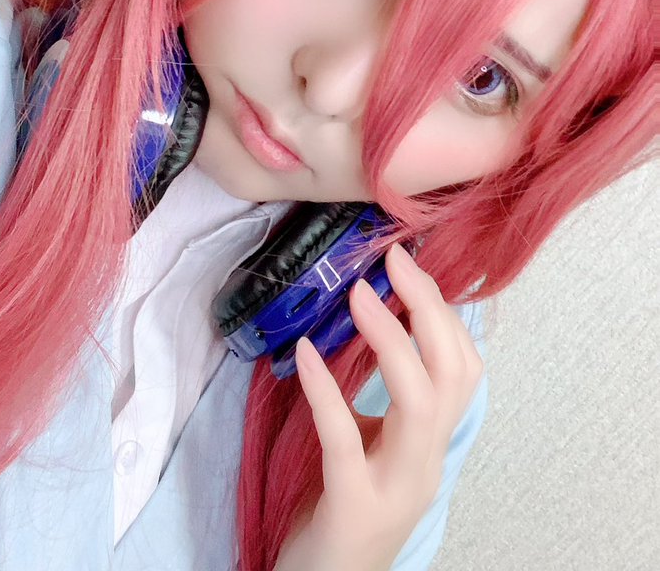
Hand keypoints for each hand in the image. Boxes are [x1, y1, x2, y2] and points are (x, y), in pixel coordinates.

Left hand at [274, 242, 483, 570]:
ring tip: (358, 294)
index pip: (464, 367)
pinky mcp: (352, 506)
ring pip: (420, 403)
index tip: (407, 263)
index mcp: (431, 444)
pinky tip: (306, 353)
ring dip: (391, 340)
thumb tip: (369, 317)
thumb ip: (380, 396)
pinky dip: (327, 390)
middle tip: (392, 261)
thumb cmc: (342, 509)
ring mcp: (395, 488)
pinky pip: (345, 440)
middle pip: (455, 374)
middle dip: (428, 309)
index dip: (441, 310)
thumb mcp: (373, 445)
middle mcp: (426, 463)